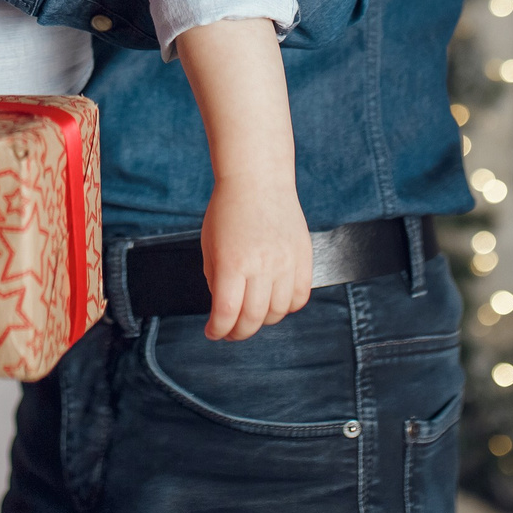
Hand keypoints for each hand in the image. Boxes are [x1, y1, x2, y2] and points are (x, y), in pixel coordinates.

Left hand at [200, 173, 313, 341]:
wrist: (257, 180)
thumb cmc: (227, 210)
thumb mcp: (209, 245)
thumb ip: (215, 279)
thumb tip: (224, 309)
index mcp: (232, 262)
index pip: (227, 313)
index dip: (218, 330)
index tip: (213, 332)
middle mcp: (261, 265)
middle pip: (253, 318)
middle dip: (238, 332)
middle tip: (231, 331)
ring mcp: (286, 262)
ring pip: (279, 312)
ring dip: (263, 321)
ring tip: (252, 316)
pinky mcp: (303, 257)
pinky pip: (300, 297)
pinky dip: (287, 307)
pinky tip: (274, 302)